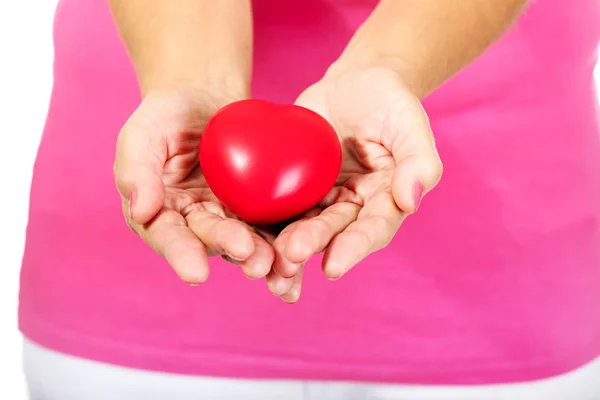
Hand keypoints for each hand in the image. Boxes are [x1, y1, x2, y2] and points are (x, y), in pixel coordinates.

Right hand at [114, 88, 273, 283]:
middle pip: (211, 238)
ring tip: (275, 261)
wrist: (204, 97)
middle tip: (249, 256)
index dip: (181, 253)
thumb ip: (137, 169)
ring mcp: (227, 215)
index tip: (196, 273)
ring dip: (260, 253)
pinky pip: (270, 220)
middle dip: (229, 248)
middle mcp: (193, 221)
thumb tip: (140, 212)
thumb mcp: (142, 132)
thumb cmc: (166, 114)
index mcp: (160, 212)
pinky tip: (297, 250)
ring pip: (244, 237)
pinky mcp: (255, 205)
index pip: (167, 235)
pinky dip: (283, 235)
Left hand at [267, 66, 442, 301]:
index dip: (354, 248)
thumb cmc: (388, 101)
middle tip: (290, 255)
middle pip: (333, 232)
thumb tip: (411, 202)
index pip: (373, 228)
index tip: (333, 266)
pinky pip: (279, 207)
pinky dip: (263, 224)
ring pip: (303, 226)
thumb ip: (419, 160)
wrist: (354, 83)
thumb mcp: (410, 122)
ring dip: (284, 245)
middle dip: (312, 244)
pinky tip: (243, 237)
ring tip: (265, 259)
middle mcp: (353, 208)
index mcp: (385, 201)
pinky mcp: (295, 187)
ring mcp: (322, 199)